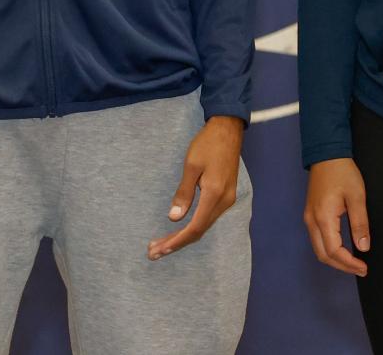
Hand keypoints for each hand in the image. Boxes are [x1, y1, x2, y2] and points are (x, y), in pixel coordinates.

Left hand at [147, 115, 243, 259]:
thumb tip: (174, 218)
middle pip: (199, 230)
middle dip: (176, 242)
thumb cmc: (207, 144)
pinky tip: (180, 228)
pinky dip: (193, 225)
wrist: (228, 129)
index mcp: (214, 195)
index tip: (159, 249)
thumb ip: (183, 193)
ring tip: (162, 244)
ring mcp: (227, 199)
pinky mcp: (226, 194)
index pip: (195, 227)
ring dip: (184, 235)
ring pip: (204, 225)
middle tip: (154, 252)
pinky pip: (208, 217)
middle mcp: (224, 202)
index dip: (177, 241)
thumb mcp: (191, 166)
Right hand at [303, 158, 368, 276]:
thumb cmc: (343, 173)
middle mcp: (311, 221)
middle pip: (323, 254)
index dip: (349, 263)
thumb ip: (360, 223)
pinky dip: (329, 250)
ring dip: (335, 259)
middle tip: (361, 269)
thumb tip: (363, 248)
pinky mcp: (310, 214)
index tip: (364, 267)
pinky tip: (343, 249)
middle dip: (341, 266)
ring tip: (353, 262)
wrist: (326, 154)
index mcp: (323, 218)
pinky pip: (317, 239)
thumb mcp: (357, 196)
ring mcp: (308, 218)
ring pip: (318, 249)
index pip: (334, 251)